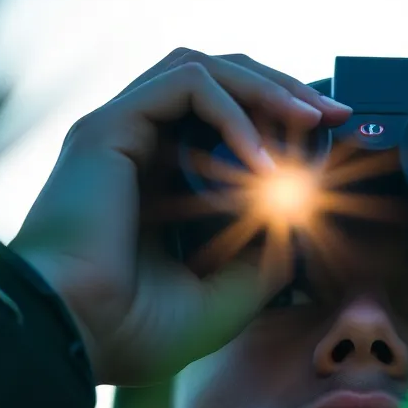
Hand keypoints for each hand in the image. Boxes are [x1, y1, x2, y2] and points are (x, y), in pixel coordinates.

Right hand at [10, 48, 351, 386]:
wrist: (76, 339)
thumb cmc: (134, 331)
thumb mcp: (225, 297)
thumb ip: (265, 258)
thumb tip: (306, 221)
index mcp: (160, 184)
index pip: (222, 122)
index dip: (275, 120)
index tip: (325, 139)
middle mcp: (138, 149)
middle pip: (216, 81)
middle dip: (281, 89)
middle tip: (332, 113)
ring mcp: (121, 133)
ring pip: (200, 68)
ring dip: (263, 86)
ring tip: (309, 119)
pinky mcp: (109, 128)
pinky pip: (185, 86)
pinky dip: (234, 112)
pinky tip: (263, 159)